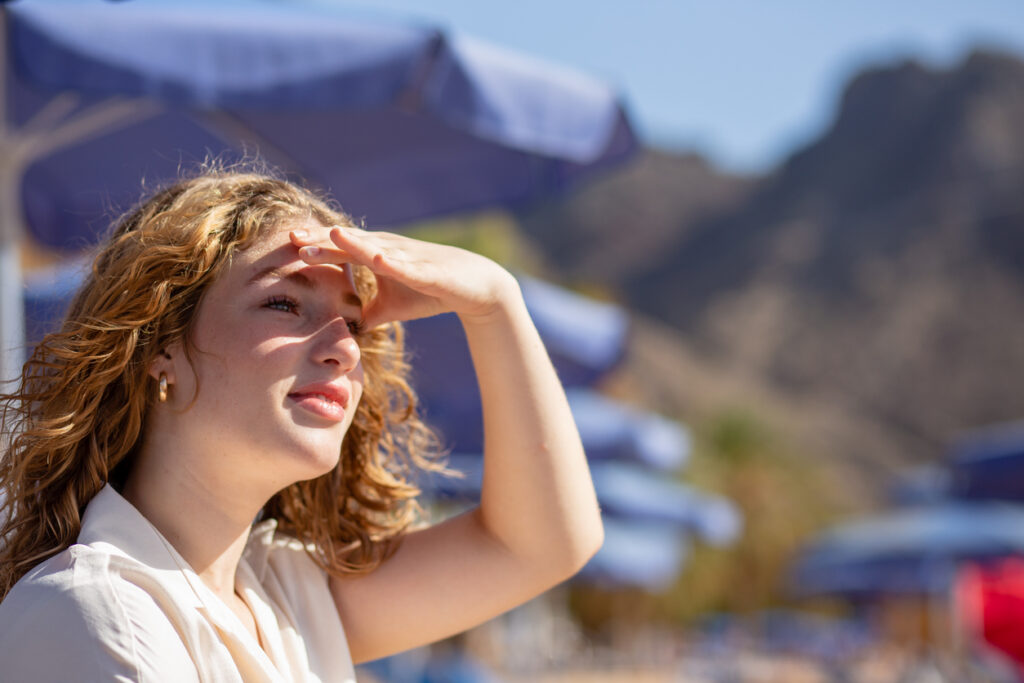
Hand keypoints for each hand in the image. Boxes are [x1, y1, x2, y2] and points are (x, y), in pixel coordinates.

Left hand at [290, 226, 518, 329]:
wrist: (473, 288)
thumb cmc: (430, 292)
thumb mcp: (390, 308)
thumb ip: (366, 315)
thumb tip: (342, 332)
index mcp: (376, 254)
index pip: (339, 248)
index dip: (315, 245)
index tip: (287, 246)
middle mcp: (388, 249)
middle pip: (350, 241)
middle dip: (323, 238)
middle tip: (293, 236)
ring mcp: (408, 256)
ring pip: (376, 247)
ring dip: (354, 242)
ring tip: (332, 234)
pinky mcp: (428, 269)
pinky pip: (407, 265)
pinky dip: (391, 261)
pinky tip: (376, 258)